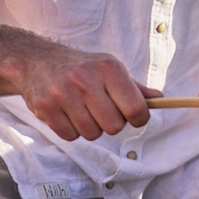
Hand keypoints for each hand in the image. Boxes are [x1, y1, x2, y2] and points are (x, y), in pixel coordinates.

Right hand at [20, 48, 158, 140]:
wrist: (38, 61)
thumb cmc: (83, 68)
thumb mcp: (110, 69)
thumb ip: (135, 88)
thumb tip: (161, 99)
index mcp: (109, 68)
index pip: (135, 107)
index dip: (139, 119)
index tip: (135, 117)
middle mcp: (86, 80)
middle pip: (114, 126)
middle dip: (113, 124)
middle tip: (104, 112)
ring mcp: (63, 93)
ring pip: (92, 134)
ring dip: (92, 128)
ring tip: (84, 111)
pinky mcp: (45, 107)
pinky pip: (71, 136)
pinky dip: (73, 131)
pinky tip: (68, 114)